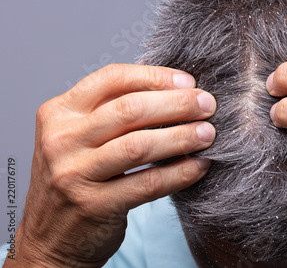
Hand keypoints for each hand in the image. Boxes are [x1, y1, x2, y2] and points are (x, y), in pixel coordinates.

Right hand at [6, 64, 215, 266]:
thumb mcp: (80, 137)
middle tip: (207, 105)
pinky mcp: (94, 206)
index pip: (112, 79)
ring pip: (140, 145)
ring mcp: (74, 174)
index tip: (188, 82)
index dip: (155, 77)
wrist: (50, 237)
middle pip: (130, 109)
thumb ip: (113, 113)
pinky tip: (199, 165)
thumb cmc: (77, 177)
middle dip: (177, 104)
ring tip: (208, 134)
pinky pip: (148, 183)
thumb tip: (175, 91)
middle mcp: (61, 140)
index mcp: (59, 112)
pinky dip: (180, 172)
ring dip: (182, 136)